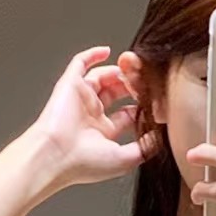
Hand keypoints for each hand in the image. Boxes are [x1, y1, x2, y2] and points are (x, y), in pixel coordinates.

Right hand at [32, 45, 161, 187]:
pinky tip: (106, 52)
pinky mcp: (69, 85)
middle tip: (146, 83)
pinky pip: (80, 63)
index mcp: (102, 132)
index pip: (127, 114)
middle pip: (116, 93)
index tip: (157, 103)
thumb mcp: (125, 159)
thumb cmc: (83, 164)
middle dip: (132, 86)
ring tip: (132, 73)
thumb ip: (145, 148)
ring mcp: (80, 99)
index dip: (143, 107)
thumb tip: (159, 137)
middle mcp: (90, 115)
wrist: (56, 156)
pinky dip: (92, 55)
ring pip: (102, 77)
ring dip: (119, 73)